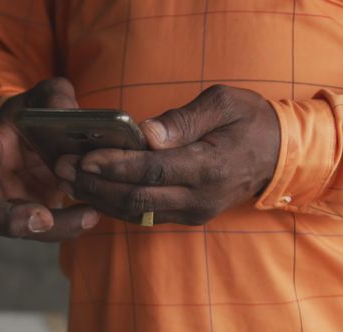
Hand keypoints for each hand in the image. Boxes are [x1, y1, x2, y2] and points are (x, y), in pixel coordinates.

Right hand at [0, 77, 99, 240]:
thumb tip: (65, 110)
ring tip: (87, 216)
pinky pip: (48, 230)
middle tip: (43, 219)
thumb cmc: (35, 116)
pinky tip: (92, 214)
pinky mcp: (36, 218)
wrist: (40, 140)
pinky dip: (70, 226)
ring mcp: (13, 204)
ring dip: (54, 228)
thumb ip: (55, 95)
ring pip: (21, 228)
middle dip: (12, 221)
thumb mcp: (44, 96)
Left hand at [53, 85, 280, 225]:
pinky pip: (146, 215)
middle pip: (137, 200)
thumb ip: (183, 119)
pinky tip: (93, 189)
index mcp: (209, 167)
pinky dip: (116, 204)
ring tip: (68, 179)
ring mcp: (194, 212)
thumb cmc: (249, 120)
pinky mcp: (188, 217)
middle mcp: (200, 198)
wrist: (279, 155)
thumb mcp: (223, 103)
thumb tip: (146, 134)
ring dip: (100, 198)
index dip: (115, 166)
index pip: (153, 171)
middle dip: (96, 186)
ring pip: (137, 213)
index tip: (85, 156)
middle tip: (63, 169)